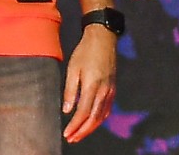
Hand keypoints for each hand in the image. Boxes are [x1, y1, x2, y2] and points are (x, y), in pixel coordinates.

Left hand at [62, 25, 116, 142]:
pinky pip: (107, 109)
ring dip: (90, 128)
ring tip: (79, 134)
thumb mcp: (73, 68)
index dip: (75, 126)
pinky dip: (99, 119)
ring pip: (101, 116)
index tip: (66, 134)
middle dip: (82, 132)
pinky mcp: (112, 88)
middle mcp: (104, 91)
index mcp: (92, 86)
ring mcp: (110, 91)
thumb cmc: (85, 51)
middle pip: (93, 119)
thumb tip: (66, 110)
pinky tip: (92, 122)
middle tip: (71, 139)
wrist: (103, 39)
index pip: (83, 113)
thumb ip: (70, 90)